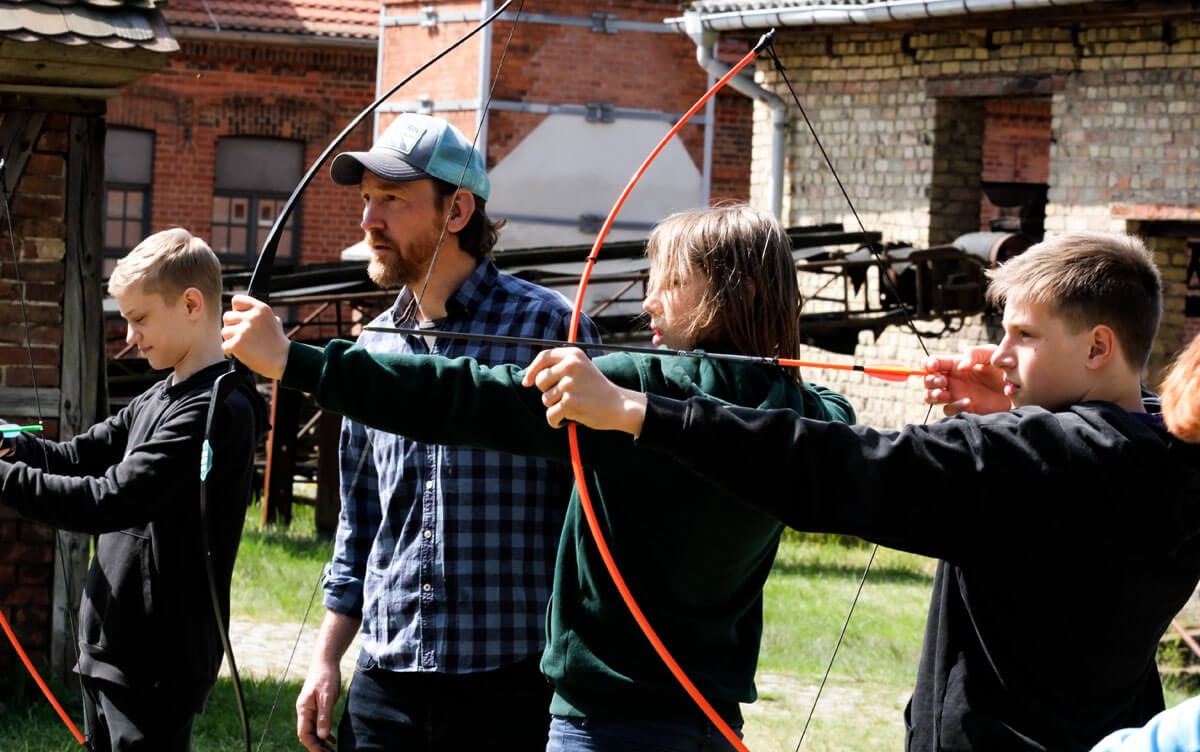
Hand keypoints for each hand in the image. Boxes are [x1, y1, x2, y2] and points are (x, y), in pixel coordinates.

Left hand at [221, 295, 288, 379]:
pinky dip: (230, 351)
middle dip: (233, 326)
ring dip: (231, 339)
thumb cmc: (278, 342)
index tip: (241, 319)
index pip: (236, 300)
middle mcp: (252, 317)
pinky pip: (225, 345)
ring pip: (225, 332)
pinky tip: (241, 353)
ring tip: (244, 345)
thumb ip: (258, 314)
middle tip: (243, 335)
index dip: (237, 310)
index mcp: (261, 308)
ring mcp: (244, 331)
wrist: (283, 360)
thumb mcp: (274, 320)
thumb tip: (243, 311)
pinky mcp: (237, 344)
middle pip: (227, 316)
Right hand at [296, 659, 339, 751]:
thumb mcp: (327, 697)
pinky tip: (332, 739)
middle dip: (317, 746)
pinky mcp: (317, 706)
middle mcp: (304, 711)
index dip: (313, 746)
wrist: (326, 661)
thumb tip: (322, 737)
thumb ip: (324, 717)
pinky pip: (318, 723)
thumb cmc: (326, 677)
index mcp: (303, 709)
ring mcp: (310, 709)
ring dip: (321, 741)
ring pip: (313, 730)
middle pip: (308, 734)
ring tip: (332, 750)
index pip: (304, 734)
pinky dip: (324, 732)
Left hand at [522, 348, 646, 434]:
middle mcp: (571, 366)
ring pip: (545, 399)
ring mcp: (570, 384)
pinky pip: (551, 415)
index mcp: (573, 354)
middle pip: (540, 381)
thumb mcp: (581, 369)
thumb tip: (528, 378)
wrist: (619, 405)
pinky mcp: (570, 403)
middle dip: (547, 392)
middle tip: (566, 396)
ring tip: (574, 405)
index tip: (526, 383)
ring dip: (556, 407)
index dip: (531, 371)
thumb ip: (558, 368)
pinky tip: (568, 420)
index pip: (543, 357)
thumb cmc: (596, 389)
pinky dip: (556, 421)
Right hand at [922, 345, 1010, 416]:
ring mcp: (956, 395)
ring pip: (931, 397)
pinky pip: (949, 410)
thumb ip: (974, 354)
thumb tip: (960, 366)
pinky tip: (967, 402)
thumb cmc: (1004, 367)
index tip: (933, 366)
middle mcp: (952, 380)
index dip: (928, 364)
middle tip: (941, 380)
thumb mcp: (990, 353)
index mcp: (955, 364)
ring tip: (943, 393)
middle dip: (930, 381)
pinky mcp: (964, 409)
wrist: (1020, 388)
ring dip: (932, 395)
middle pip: (928, 381)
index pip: (932, 363)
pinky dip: (954, 407)